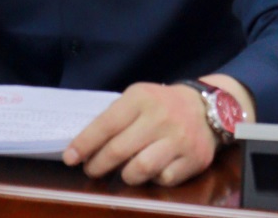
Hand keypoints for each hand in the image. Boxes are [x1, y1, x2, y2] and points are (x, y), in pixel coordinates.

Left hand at [62, 82, 217, 186]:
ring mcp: (179, 139)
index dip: (85, 144)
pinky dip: (153, 179)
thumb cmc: (162, 104)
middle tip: (91, 170)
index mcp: (141, 98)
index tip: (70, 158)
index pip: (106, 124)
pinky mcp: (194, 159)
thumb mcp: (138, 98)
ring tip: (122, 172)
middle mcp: (160, 118)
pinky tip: (152, 170)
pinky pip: (164, 179)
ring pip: (140, 169)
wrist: (208, 107)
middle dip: (98, 165)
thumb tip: (85, 147)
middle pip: (119, 150)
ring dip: (125, 176)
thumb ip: (115, 118)